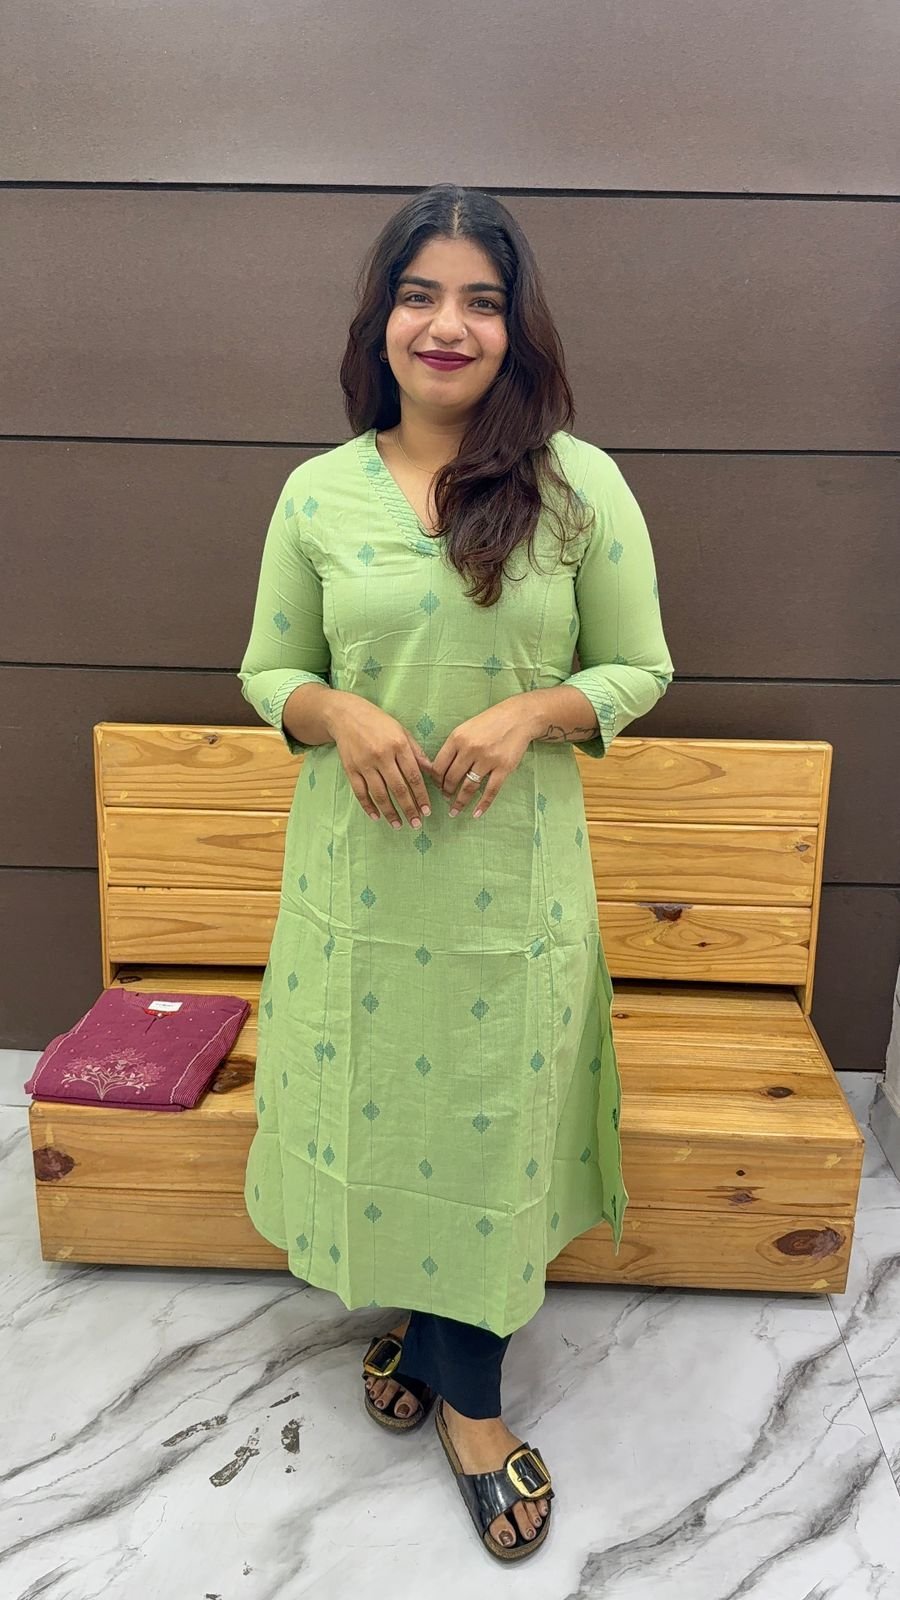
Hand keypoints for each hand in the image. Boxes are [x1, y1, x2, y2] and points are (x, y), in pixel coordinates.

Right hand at [329, 697, 433, 828]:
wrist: (346, 715)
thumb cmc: (378, 723)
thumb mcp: (402, 731)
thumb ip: (416, 752)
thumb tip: (431, 772)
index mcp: (398, 745)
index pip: (413, 776)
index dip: (421, 795)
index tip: (427, 810)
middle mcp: (382, 756)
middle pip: (398, 788)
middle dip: (408, 809)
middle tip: (416, 823)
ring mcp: (364, 764)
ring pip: (379, 794)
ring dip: (390, 812)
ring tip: (398, 825)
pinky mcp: (350, 769)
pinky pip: (360, 792)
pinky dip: (368, 806)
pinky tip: (376, 816)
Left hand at [430, 701, 531, 819]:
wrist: (518, 717)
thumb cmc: (490, 722)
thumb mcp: (466, 728)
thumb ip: (453, 746)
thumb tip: (439, 769)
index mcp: (457, 738)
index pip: (438, 766)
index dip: (435, 780)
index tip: (437, 786)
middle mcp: (470, 749)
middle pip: (451, 778)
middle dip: (446, 792)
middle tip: (446, 799)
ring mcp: (487, 759)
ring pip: (468, 787)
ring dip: (460, 802)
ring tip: (455, 811)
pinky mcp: (503, 768)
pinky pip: (491, 791)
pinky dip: (483, 804)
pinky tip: (476, 813)